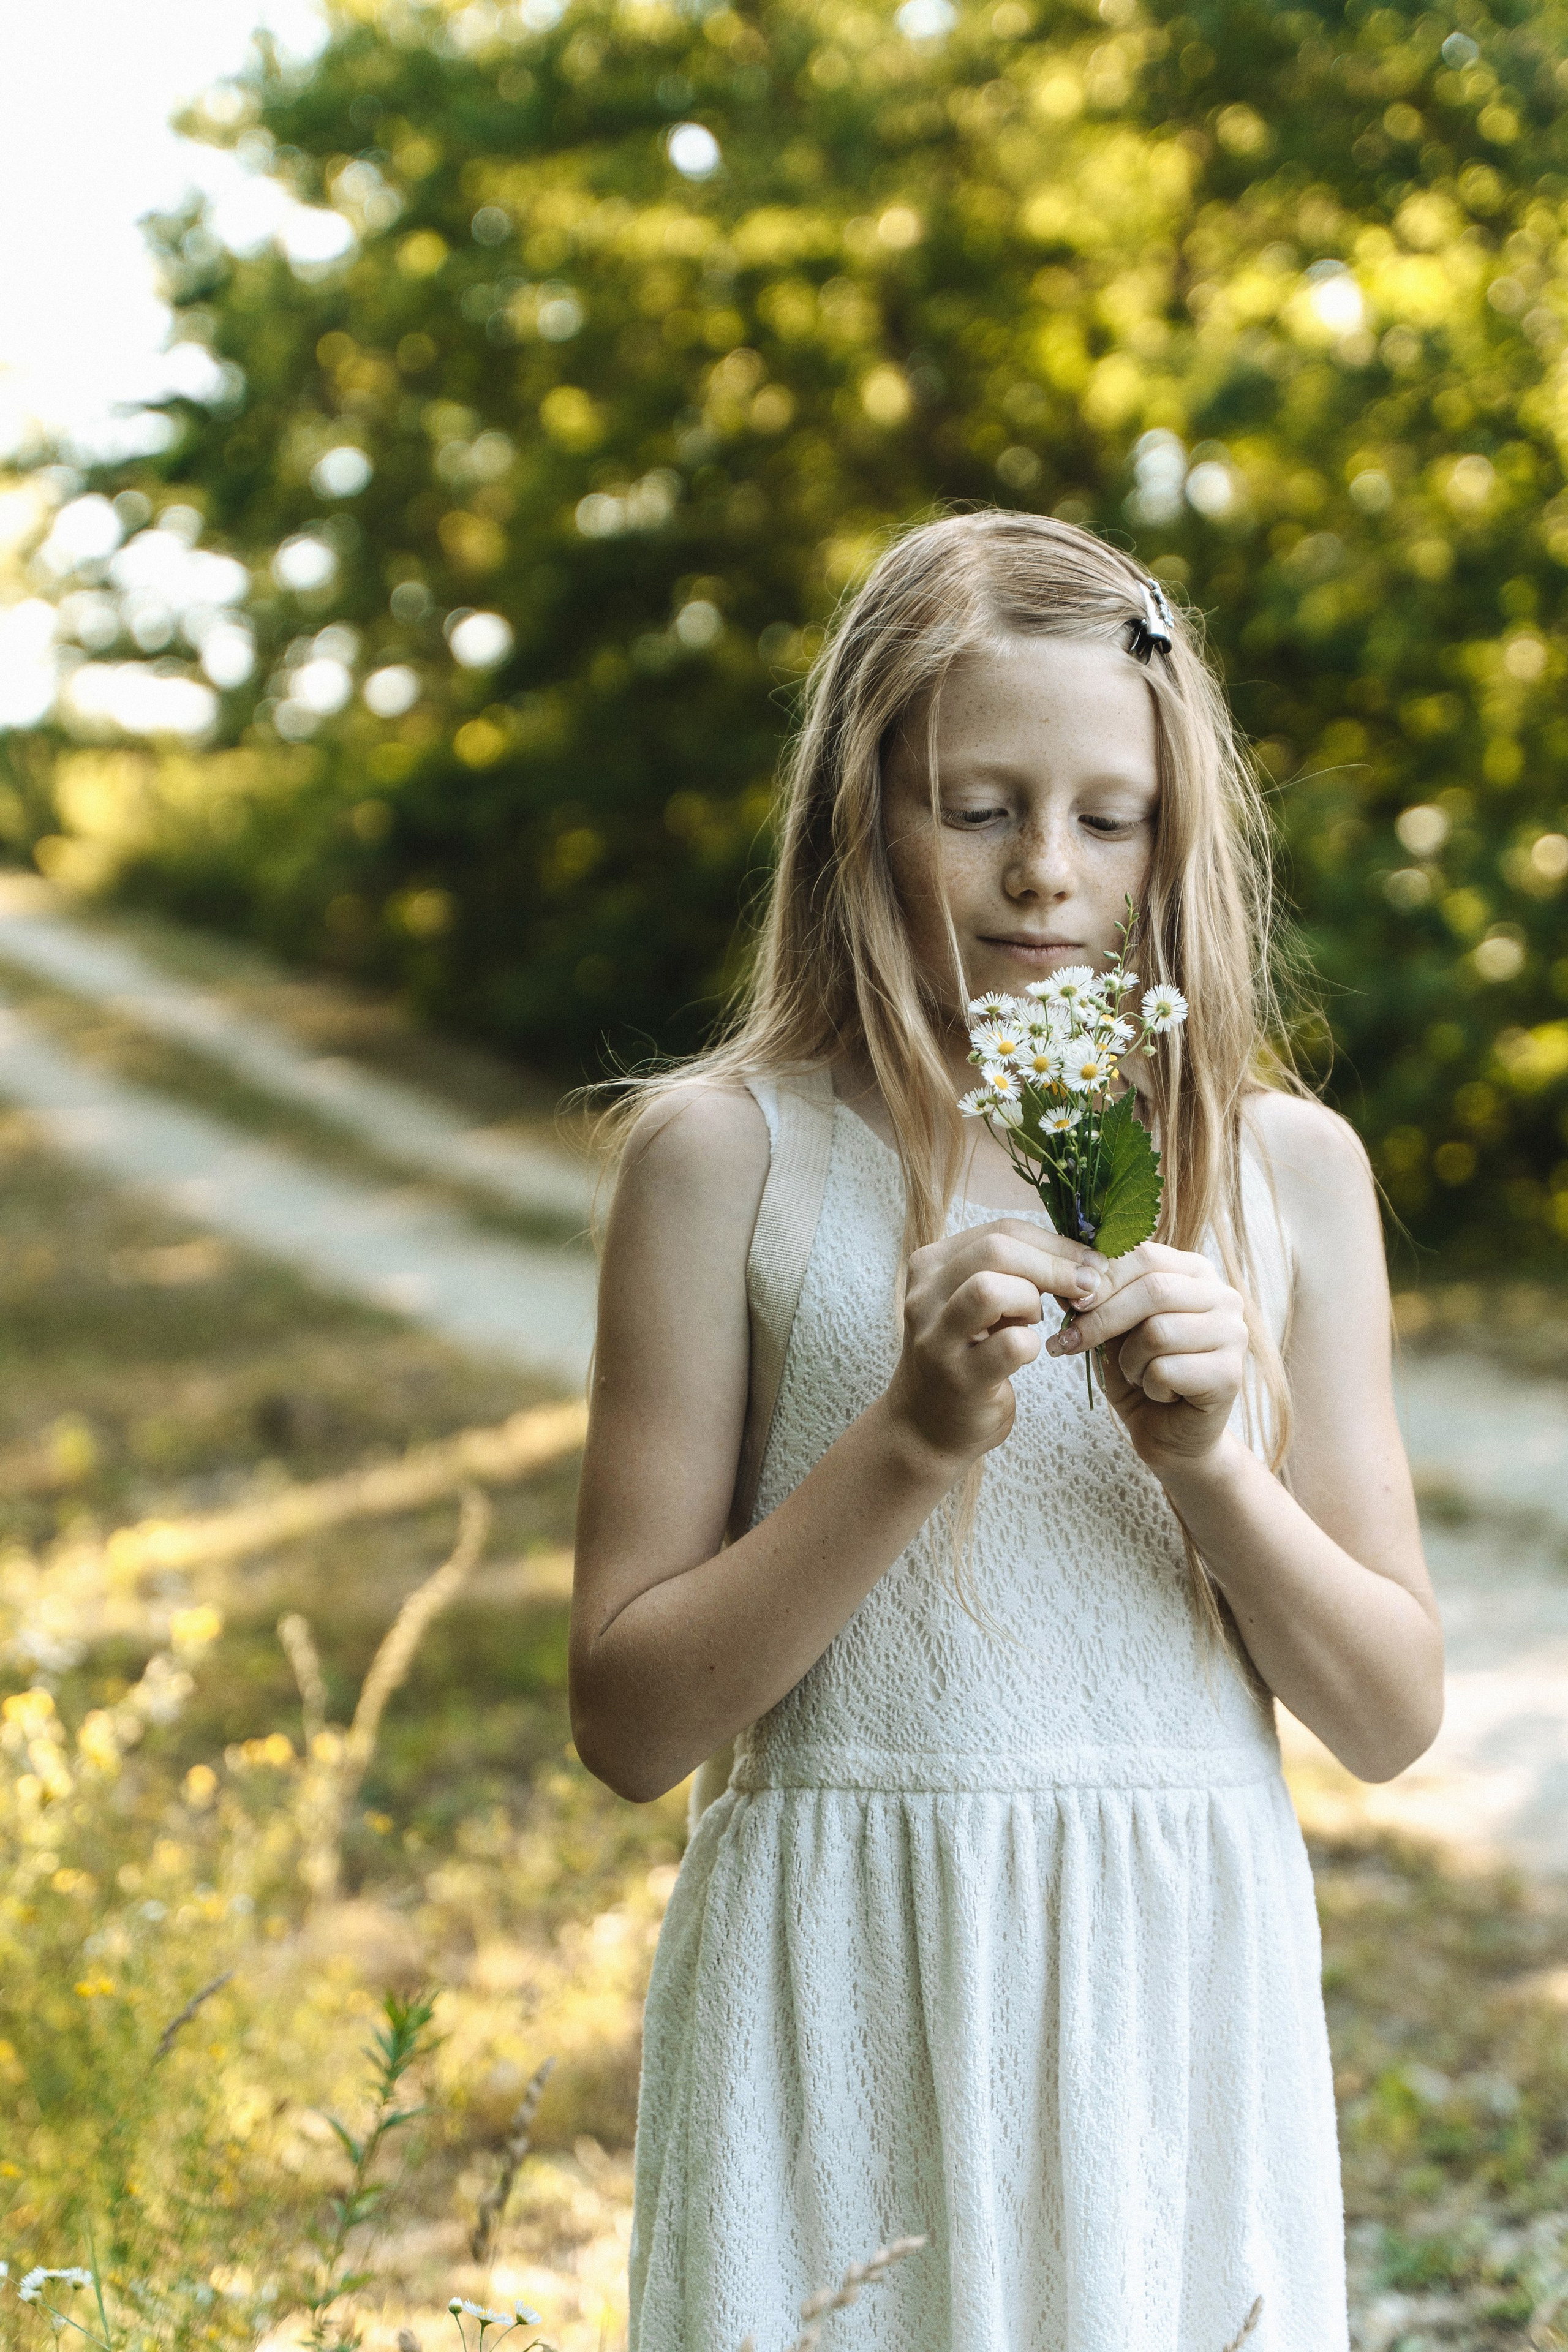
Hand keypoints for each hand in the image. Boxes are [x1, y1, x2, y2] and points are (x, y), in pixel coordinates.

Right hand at [885, 1220, 1106, 1467]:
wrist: (926, 1425)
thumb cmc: (965, 1356)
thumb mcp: (975, 1302)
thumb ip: (1011, 1272)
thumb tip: (1083, 1257)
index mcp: (932, 1265)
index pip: (1001, 1230)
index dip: (1055, 1242)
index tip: (1089, 1263)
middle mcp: (924, 1295)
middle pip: (997, 1249)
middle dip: (1055, 1264)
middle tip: (1088, 1287)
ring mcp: (936, 1337)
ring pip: (992, 1289)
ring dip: (1033, 1300)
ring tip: (1038, 1319)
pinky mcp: (958, 1378)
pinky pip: (1012, 1345)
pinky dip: (1033, 1344)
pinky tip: (1029, 1351)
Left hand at [1045, 1241, 1247, 1470]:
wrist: (1170, 1434)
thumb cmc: (1141, 1374)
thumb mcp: (1112, 1330)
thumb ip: (1097, 1299)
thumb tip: (1066, 1276)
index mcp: (1194, 1272)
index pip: (1144, 1254)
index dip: (1101, 1278)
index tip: (1069, 1304)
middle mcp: (1222, 1296)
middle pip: (1153, 1290)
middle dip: (1102, 1318)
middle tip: (1070, 1342)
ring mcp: (1233, 1334)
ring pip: (1158, 1331)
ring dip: (1130, 1361)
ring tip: (1137, 1374)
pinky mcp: (1230, 1374)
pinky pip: (1168, 1370)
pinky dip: (1149, 1385)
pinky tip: (1160, 1393)